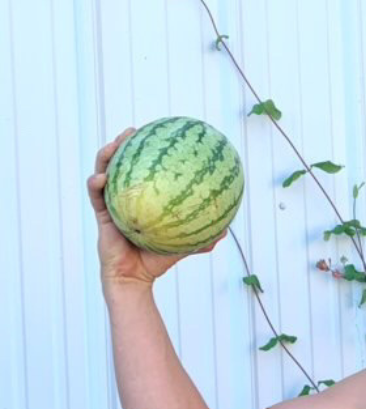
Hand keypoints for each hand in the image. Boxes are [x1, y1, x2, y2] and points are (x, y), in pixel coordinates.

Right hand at [87, 128, 226, 289]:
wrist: (134, 278)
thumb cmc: (157, 261)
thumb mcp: (183, 245)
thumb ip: (202, 236)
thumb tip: (226, 229)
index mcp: (143, 199)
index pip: (144, 170)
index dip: (147, 152)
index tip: (157, 134)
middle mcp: (126, 197)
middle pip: (121, 164)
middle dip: (124, 144)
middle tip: (132, 130)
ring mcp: (111, 204)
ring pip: (103, 172)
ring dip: (106, 155)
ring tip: (114, 144)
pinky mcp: (100, 214)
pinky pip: (95, 195)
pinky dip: (95, 184)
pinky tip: (101, 178)